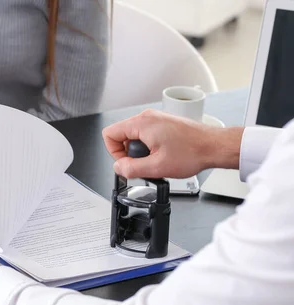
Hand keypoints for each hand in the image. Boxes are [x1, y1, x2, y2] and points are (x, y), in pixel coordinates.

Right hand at [102, 110, 243, 178]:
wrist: (213, 146)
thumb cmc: (192, 152)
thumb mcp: (157, 167)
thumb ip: (131, 168)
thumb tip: (118, 168)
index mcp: (142, 123)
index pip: (109, 134)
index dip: (114, 152)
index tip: (127, 163)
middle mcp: (147, 117)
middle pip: (120, 135)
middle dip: (128, 153)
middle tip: (143, 164)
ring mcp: (156, 119)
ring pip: (133, 136)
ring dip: (139, 151)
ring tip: (155, 160)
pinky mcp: (163, 123)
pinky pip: (145, 135)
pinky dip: (148, 147)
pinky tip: (161, 155)